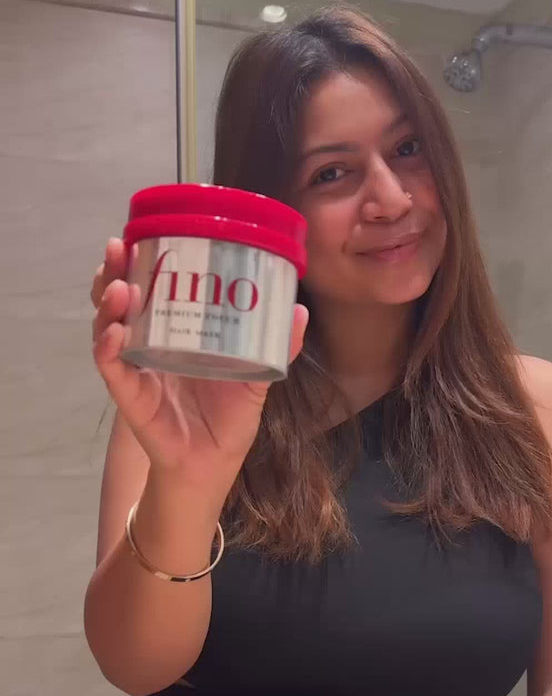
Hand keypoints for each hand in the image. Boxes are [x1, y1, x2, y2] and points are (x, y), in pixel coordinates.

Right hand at [91, 237, 308, 485]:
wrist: (213, 462)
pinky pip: (110, 368)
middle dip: (113, 270)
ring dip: (108, 303)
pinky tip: (114, 333)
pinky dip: (107, 348)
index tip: (141, 233)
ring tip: (118, 285)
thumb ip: (276, 345)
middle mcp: (148, 342)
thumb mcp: (256, 374)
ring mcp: (134, 366)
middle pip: (119, 297)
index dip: (141, 258)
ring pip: (107, 325)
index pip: (149, 284)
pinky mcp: (129, 395)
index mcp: (175, 329)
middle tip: (118, 247)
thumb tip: (299, 310)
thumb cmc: (229, 416)